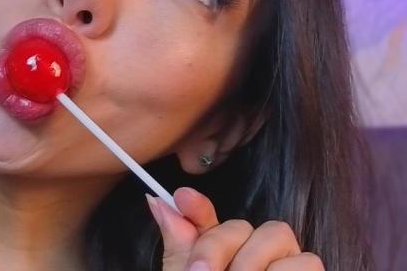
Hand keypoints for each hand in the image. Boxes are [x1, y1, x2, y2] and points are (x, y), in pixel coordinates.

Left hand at [145, 188, 324, 269]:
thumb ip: (180, 249)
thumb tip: (156, 201)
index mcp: (225, 258)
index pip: (213, 219)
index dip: (197, 206)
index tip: (180, 199)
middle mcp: (258, 260)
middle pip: (249, 222)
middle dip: (220, 245)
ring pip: (283, 238)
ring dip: (250, 264)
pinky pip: (307, 265)